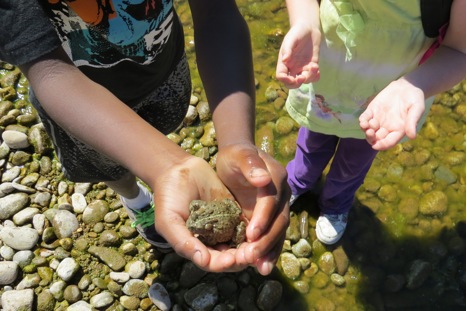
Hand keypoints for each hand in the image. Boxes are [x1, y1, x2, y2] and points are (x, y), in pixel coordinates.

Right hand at [152, 156, 250, 272]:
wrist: (179, 170)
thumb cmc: (169, 198)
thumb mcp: (169, 221)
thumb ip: (184, 242)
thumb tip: (204, 261)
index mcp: (196, 247)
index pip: (212, 262)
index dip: (222, 264)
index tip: (231, 259)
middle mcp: (213, 241)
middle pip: (231, 257)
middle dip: (240, 258)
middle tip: (249, 254)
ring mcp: (225, 226)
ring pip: (241, 243)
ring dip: (249, 247)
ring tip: (256, 243)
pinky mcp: (234, 212)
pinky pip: (246, 224)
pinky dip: (253, 229)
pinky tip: (259, 227)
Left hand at [215, 143, 289, 274]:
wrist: (237, 159)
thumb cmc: (236, 156)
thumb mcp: (239, 155)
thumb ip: (250, 165)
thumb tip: (263, 179)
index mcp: (276, 177)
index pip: (272, 201)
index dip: (263, 218)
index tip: (251, 235)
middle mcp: (282, 194)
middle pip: (279, 220)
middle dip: (267, 240)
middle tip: (251, 257)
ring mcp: (278, 208)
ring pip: (278, 232)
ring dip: (270, 251)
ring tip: (260, 268)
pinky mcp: (270, 218)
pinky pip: (272, 236)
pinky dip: (267, 252)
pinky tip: (260, 267)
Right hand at [276, 23, 320, 88]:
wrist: (308, 28)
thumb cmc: (297, 32)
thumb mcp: (291, 39)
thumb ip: (287, 49)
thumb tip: (285, 60)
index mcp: (284, 62)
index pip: (281, 76)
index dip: (285, 80)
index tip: (293, 78)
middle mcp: (292, 67)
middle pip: (291, 84)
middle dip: (296, 84)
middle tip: (302, 77)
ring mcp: (302, 68)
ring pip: (304, 81)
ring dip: (309, 78)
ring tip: (314, 66)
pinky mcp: (311, 66)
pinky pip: (313, 77)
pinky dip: (316, 77)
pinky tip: (317, 69)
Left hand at [359, 79, 424, 149]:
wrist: (408, 86)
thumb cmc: (415, 99)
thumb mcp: (417, 109)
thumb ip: (412, 122)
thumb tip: (412, 137)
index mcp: (398, 130)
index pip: (388, 142)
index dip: (382, 145)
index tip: (375, 145)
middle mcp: (387, 128)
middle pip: (376, 138)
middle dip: (371, 138)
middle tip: (370, 133)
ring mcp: (378, 119)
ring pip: (368, 129)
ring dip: (365, 130)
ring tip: (365, 125)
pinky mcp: (372, 111)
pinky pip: (365, 118)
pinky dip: (362, 120)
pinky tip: (363, 120)